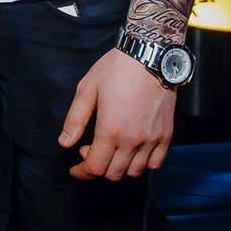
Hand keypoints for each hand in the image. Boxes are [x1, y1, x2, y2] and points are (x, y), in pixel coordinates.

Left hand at [58, 49, 175, 180]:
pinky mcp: (166, 135)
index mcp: (110, 130)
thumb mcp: (87, 89)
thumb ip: (75, 119)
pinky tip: (133, 151)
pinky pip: (156, 163)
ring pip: (134, 172)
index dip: (81, 172)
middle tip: (90, 150)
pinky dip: (143, 164)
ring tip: (111, 149)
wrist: (149, 56)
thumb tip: (64, 143)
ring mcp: (152, 139)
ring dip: (119, 167)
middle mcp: (133, 140)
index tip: (75, 169)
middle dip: (98, 168)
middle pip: (113, 174)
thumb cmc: (115, 69)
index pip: (94, 167)